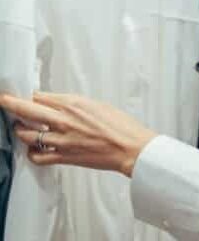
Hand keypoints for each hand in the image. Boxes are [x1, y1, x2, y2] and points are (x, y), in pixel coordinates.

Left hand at [0, 92, 157, 177]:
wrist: (130, 147)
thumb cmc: (121, 126)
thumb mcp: (99, 105)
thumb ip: (76, 105)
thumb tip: (61, 105)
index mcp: (74, 103)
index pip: (41, 96)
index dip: (33, 97)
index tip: (29, 97)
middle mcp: (63, 120)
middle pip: (26, 109)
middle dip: (10, 103)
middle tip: (3, 100)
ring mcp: (61, 140)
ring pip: (26, 133)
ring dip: (20, 130)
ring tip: (19, 128)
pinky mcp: (63, 157)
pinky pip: (37, 156)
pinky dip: (31, 152)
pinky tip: (33, 149)